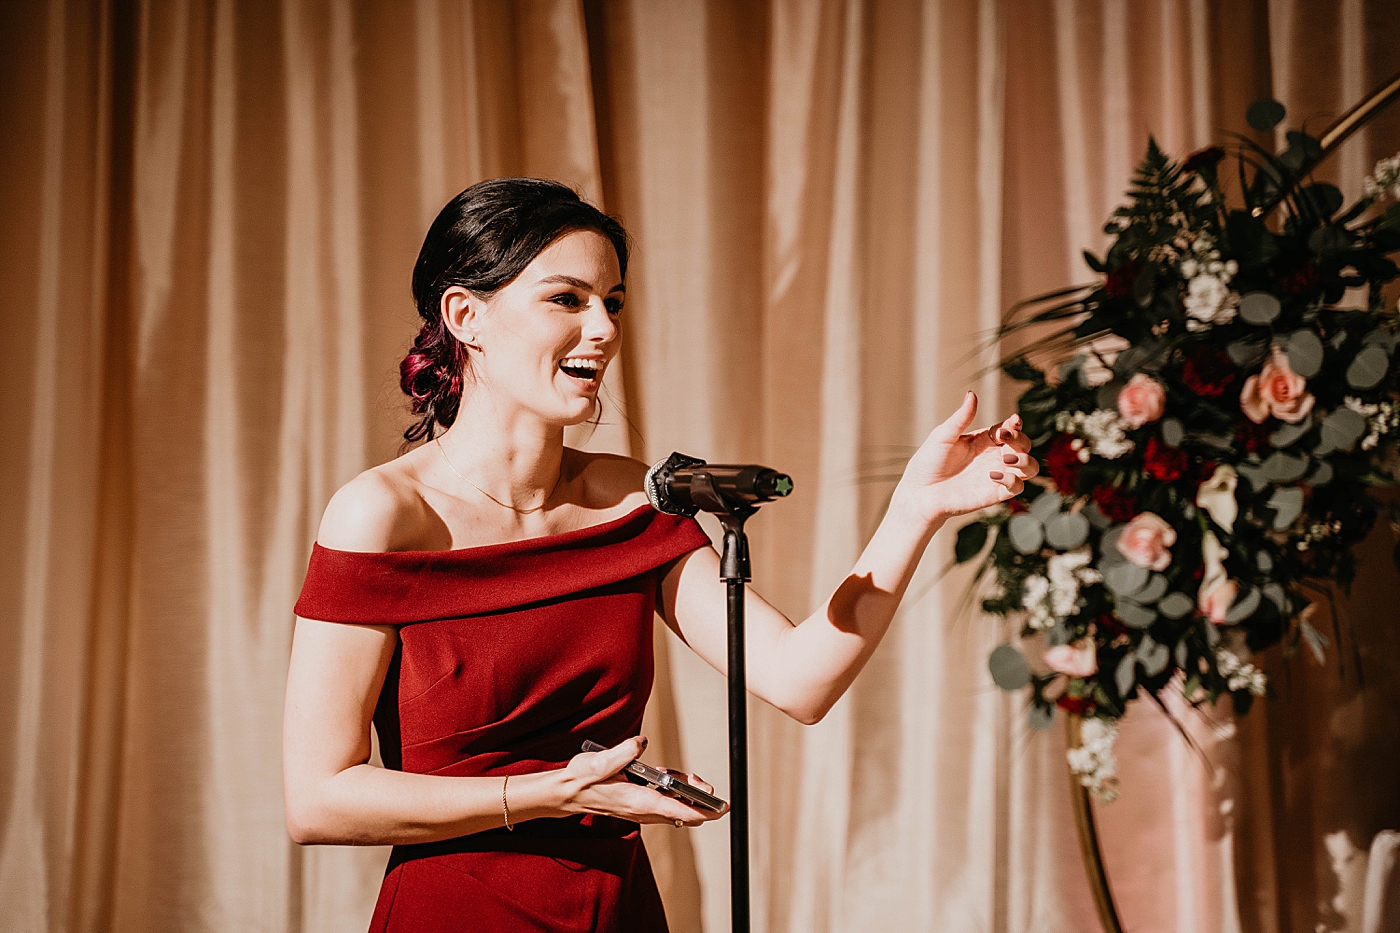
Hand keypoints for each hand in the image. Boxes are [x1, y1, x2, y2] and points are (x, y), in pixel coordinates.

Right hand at [556, 736, 725, 826]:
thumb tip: (642, 743)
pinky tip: (668, 777)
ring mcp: (642, 810)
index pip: (679, 811)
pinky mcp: (639, 806)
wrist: (567, 793)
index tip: (721, 807)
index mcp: (637, 801)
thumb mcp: (599, 761)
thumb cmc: (582, 779)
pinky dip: (673, 792)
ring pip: (676, 809)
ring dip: (687, 794)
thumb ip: (624, 752)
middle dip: (700, 800)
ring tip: (689, 777)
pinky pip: (665, 804)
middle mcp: (643, 810)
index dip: (703, 810)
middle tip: (703, 783)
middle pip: (683, 813)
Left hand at [894, 392, 1037, 523]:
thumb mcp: (943, 435)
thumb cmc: (929, 462)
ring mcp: (998, 475)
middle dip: (1021, 440)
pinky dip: (1012, 480)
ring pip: (1029, 467)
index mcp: (985, 439)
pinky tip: (992, 475)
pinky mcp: (996, 494)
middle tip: (1005, 438)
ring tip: (1006, 459)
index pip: (1010, 428)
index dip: (1015, 423)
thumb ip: (961, 418)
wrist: (920, 492)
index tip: (1012, 421)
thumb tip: (971, 394)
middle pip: (1024, 445)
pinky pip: (1017, 487)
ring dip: (1025, 461)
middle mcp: (995, 456)